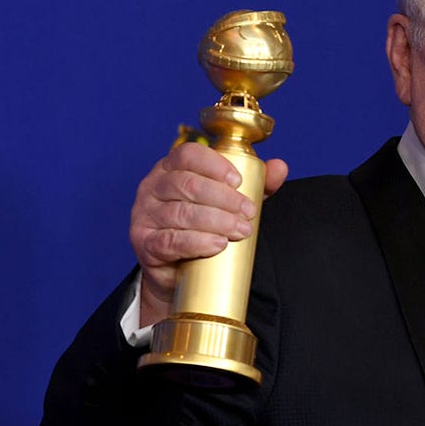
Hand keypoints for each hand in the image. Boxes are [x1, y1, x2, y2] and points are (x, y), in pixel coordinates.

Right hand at [129, 142, 287, 327]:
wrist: (176, 271)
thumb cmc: (202, 227)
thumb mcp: (229, 203)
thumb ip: (255, 185)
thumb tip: (280, 167)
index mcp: (170, 168)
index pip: (188, 154)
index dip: (215, 165)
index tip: (239, 181)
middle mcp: (153, 187)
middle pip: (187, 184)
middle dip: (223, 198)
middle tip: (248, 212)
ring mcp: (144, 215)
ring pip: (181, 213)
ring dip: (216, 221)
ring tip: (241, 230)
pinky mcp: (144, 243)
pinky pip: (170, 241)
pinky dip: (196, 242)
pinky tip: (217, 244)